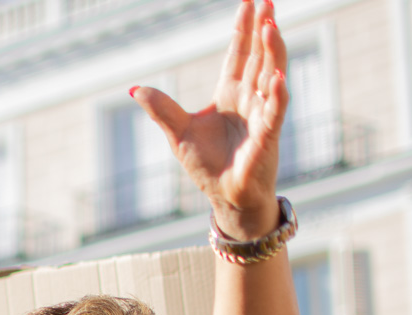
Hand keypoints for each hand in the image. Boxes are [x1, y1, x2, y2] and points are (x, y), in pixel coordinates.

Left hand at [131, 0, 286, 238]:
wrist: (225, 197)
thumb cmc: (207, 166)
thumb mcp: (178, 134)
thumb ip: (162, 109)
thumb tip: (136, 89)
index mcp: (229, 94)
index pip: (239, 54)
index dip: (244, 29)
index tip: (250, 1)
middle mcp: (249, 99)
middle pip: (258, 57)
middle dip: (263, 29)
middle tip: (267, 1)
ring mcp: (261, 115)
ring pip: (270, 76)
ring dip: (272, 52)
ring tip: (271, 26)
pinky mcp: (267, 137)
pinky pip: (274, 111)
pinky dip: (276, 94)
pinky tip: (276, 76)